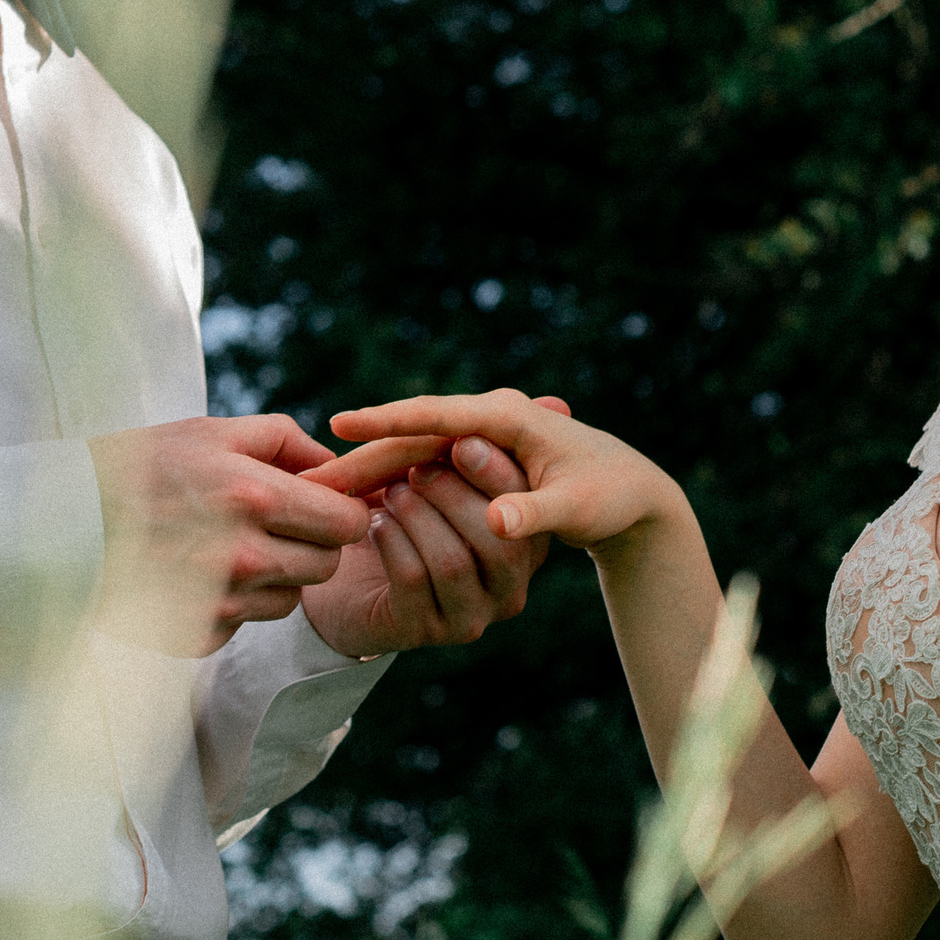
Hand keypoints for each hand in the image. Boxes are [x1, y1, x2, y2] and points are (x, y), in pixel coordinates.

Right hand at [87, 414, 373, 655]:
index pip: (345, 522)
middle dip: (314, 543)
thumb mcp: (213, 432)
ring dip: (276, 574)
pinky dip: (237, 601)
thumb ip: (285, 441)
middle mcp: (242, 556)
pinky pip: (248, 621)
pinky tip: (201, 572)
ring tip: (231, 543)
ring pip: (292, 597)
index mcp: (253, 496)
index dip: (342, 511)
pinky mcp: (199, 635)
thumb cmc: (144, 466)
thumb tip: (338, 465)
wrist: (66, 524)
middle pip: (326, 565)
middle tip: (279, 522)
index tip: (325, 503)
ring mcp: (219, 602)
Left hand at [302, 419, 559, 656]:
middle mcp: (509, 588)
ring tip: (391, 491)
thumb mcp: (450, 475)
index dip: (494, 472)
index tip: (459, 440)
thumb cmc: (414, 514)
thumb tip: (557, 402)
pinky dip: (391, 540)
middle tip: (415, 468)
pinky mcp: (427, 632)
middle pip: (497, 542)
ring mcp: (471, 616)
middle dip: (452, 494)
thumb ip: (493, 446)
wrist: (355, 583)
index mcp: (526, 546)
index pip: (525, 510)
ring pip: (453, 561)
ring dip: (417, 515)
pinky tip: (375, 521)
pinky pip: (413, 580)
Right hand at [327, 390, 683, 552]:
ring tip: (316, 490)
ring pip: (411, 448)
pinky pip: (422, 460)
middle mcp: (488, 417)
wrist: (630, 488)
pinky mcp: (475, 453)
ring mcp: (479, 433)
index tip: (338, 424)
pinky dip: (387, 477)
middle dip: (361, 455)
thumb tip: (498, 523)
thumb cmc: (607, 496)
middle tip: (309, 480)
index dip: (387, 421)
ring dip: (366, 469)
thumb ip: (535, 515)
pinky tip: (352, 496)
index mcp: (508, 418)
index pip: (436, 415)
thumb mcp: (576, 509)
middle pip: (412, 433)